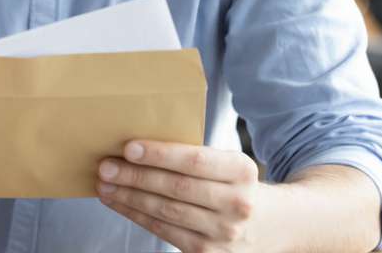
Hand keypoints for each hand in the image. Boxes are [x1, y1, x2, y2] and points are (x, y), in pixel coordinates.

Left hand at [96, 140, 263, 252]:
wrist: (276, 226)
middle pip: (176, 188)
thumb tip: (139, 149)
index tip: (128, 147)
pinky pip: (165, 232)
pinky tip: (121, 203)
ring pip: (166, 212)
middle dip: (135, 177)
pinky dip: (138, 216)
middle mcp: (237, 204)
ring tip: (105, 185)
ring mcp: (224, 233)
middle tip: (105, 166)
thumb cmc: (239, 187)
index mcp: (242, 171)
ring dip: (129, 198)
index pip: (195, 161)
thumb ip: (197, 159)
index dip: (160, 155)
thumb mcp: (231, 166)